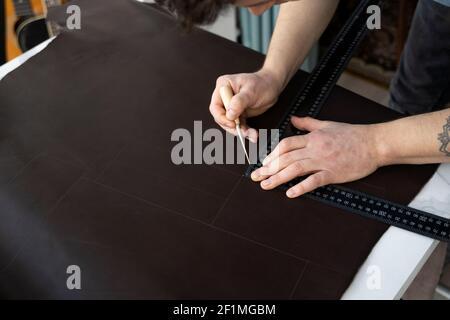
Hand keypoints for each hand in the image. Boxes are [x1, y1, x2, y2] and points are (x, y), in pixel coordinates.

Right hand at [209, 69, 282, 142]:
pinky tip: (252, 134)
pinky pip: (238, 125)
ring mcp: (231, 106)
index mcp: (224, 86)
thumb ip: (239, 102)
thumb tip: (229, 114)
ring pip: (229, 123)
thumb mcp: (251, 91)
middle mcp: (225, 96)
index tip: (232, 123)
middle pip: (221, 117)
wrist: (272, 86)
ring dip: (240, 131)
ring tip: (251, 134)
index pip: (215, 106)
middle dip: (232, 127)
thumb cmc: (262, 83)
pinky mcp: (238, 113)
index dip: (221, 117)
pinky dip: (245, 131)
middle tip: (243, 132)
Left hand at [251, 116, 381, 197]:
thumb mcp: (327, 124)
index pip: (286, 145)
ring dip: (278, 178)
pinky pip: (314, 181)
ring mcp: (323, 161)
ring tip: (266, 185)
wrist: (374, 143)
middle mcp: (315, 149)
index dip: (272, 154)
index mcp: (312, 138)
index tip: (264, 163)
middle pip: (285, 159)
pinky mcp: (334, 174)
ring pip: (295, 169)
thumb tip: (293, 118)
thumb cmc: (352, 134)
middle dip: (268, 168)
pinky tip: (290, 193)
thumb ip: (308, 123)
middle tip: (256, 177)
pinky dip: (301, 187)